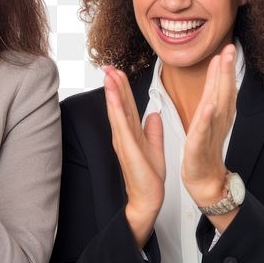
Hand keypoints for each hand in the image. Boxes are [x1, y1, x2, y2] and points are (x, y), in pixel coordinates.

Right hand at [103, 66, 164, 247]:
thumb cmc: (148, 177)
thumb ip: (153, 130)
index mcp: (130, 133)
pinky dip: (115, 108)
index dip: (121, 87)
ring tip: (108, 74)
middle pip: (118, 104)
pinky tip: (112, 96)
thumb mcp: (155, 147)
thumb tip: (154, 114)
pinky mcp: (127, 147)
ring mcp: (123, 140)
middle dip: (114, 84)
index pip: (126, 105)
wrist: (148, 198)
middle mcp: (123, 134)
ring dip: (112, 91)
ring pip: (116, 110)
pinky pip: (121, 124)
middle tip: (108, 65)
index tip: (118, 71)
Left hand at [183, 44, 237, 229]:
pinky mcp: (198, 146)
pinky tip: (209, 106)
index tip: (226, 48)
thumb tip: (216, 79)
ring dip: (219, 85)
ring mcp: (209, 132)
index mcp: (217, 114)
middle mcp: (217, 121)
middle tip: (229, 49)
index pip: (221, 88)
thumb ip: (212, 99)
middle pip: (223, 92)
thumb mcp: (208, 121)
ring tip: (221, 67)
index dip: (224, 68)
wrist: (204, 179)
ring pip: (216, 105)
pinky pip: (203, 130)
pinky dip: (206, 118)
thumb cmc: (204, 150)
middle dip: (226, 70)